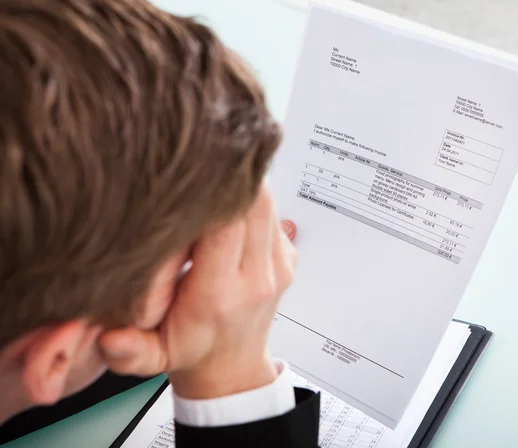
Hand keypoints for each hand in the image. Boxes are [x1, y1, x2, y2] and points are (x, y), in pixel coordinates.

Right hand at [99, 187, 296, 397]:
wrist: (232, 364)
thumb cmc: (192, 351)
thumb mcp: (153, 357)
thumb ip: (130, 352)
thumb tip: (110, 340)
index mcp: (219, 297)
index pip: (224, 228)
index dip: (210, 196)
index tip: (188, 180)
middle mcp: (256, 279)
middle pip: (254, 204)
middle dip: (229, 179)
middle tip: (200, 166)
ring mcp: (278, 266)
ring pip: (267, 203)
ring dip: (242, 187)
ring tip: (212, 183)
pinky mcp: (288, 256)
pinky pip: (272, 213)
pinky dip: (251, 202)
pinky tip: (228, 207)